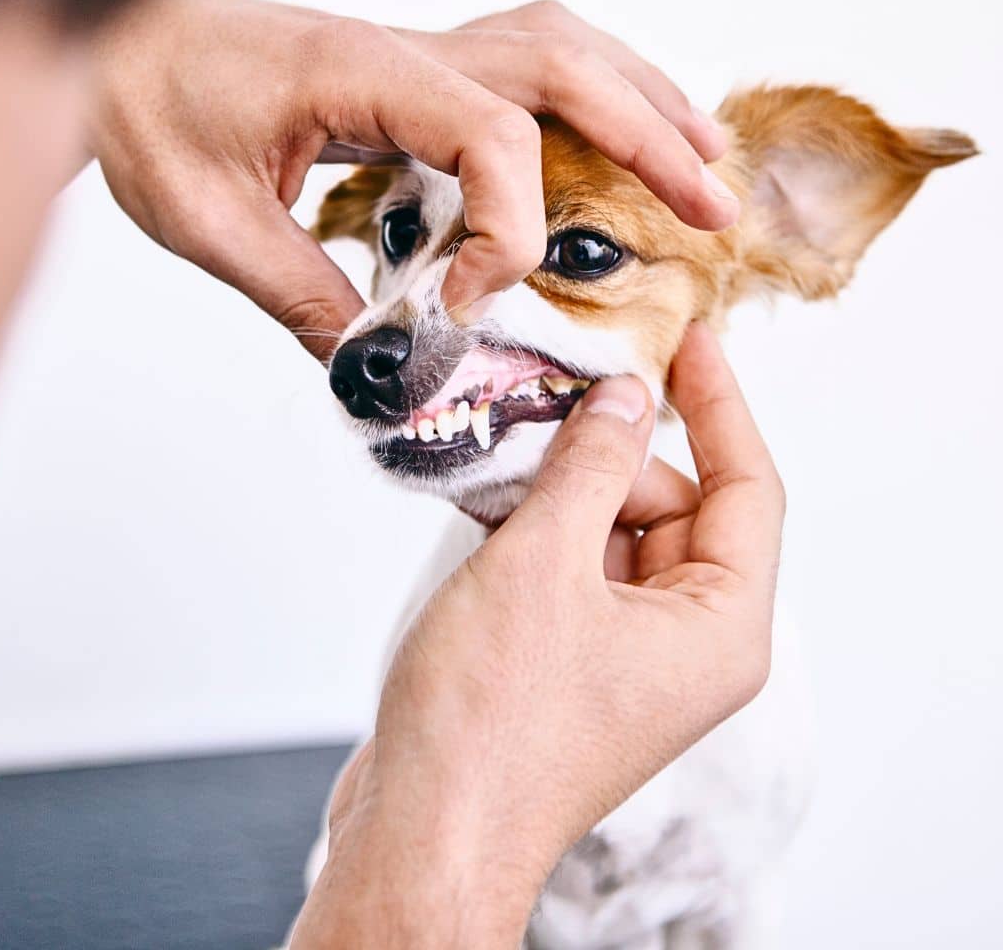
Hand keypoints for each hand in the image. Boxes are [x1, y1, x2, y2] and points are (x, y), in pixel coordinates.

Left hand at [90, 0, 737, 361]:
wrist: (110, 48)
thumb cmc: (142, 108)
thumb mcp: (211, 222)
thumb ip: (303, 294)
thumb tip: (380, 366)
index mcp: (360, 73)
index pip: (490, 134)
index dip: (507, 227)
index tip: (467, 304)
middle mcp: (405, 50)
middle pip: (562, 69)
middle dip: (649, 141)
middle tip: (710, 210)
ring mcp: (414, 52)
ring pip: (557, 50)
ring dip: (639, 102)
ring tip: (701, 160)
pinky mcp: (411, 71)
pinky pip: (524, 63)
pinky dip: (589, 94)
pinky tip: (614, 132)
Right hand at [289, 323, 783, 948]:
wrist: (422, 832)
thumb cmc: (488, 722)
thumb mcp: (544, 563)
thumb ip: (593, 466)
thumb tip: (627, 397)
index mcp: (719, 629)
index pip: (748, 487)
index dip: (722, 403)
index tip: (692, 338)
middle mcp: (686, 644)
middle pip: (673, 505)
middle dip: (613, 452)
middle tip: (551, 400)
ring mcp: (628, 654)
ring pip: (615, 531)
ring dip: (566, 487)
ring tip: (508, 447)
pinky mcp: (574, 660)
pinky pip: (575, 565)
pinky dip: (541, 526)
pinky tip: (490, 494)